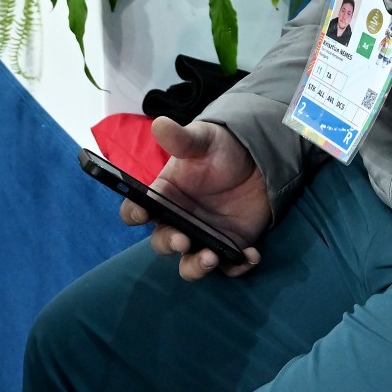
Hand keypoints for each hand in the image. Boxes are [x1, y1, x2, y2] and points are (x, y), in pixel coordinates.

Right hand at [124, 117, 267, 278]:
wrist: (257, 160)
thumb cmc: (220, 149)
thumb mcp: (202, 139)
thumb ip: (181, 138)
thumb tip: (159, 124)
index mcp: (163, 197)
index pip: (137, 211)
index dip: (134, 214)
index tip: (142, 213)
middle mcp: (178, 222)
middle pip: (162, 243)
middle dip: (169, 244)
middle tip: (183, 239)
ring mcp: (202, 237)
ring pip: (190, 264)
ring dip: (197, 266)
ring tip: (211, 257)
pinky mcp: (228, 247)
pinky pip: (228, 267)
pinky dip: (238, 266)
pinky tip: (251, 255)